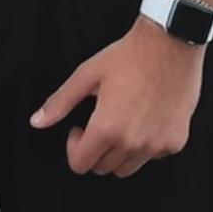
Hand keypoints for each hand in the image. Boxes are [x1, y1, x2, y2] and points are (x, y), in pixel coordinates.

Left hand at [30, 17, 204, 177]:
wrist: (170, 43)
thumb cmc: (128, 56)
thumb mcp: (87, 74)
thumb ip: (60, 102)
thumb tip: (37, 122)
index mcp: (107, 128)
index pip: (80, 164)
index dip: (74, 147)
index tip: (79, 127)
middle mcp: (133, 143)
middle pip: (103, 168)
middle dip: (95, 149)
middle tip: (100, 121)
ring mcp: (157, 146)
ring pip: (127, 168)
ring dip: (119, 152)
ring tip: (121, 121)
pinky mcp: (176, 143)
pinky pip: (152, 157)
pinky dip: (145, 146)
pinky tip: (144, 119)